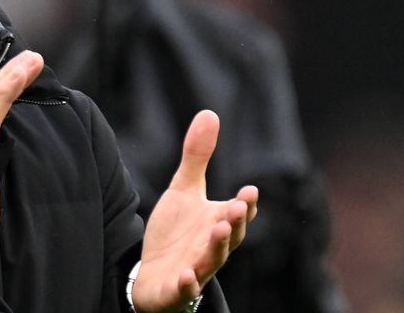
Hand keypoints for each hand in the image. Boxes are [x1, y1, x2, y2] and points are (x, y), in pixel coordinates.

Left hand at [130, 110, 258, 312]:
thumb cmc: (177, 231)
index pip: (237, 214)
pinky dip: (187, 284)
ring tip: (218, 231)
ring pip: (211, 261)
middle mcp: (212, 248)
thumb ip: (197, 156)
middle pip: (229, 237)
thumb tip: (210, 113)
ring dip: (216, 248)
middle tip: (235, 208)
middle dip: (233, 223)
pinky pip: (184, 289)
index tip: (248, 191)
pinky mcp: (176, 288)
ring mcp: (196, 270)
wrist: (154, 272)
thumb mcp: (184, 190)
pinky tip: (186, 276)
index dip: (244, 205)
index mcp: (218, 223)